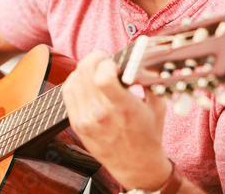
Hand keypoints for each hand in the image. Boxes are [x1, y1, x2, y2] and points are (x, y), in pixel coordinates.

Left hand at [62, 50, 171, 190]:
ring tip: (94, 70)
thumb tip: (140, 59)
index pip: (103, 76)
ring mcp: (86, 120)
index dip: (106, 62)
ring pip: (73, 79)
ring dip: (84, 69)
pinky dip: (74, 81)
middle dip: (94, 58)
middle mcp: (101, 114)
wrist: (137, 166)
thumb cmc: (148, 135)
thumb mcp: (157, 105)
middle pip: (85, 72)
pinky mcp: (77, 124)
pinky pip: (67, 93)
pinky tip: (83, 80)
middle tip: (103, 60)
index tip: (113, 63)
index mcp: (123, 108)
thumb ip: (149, 81)